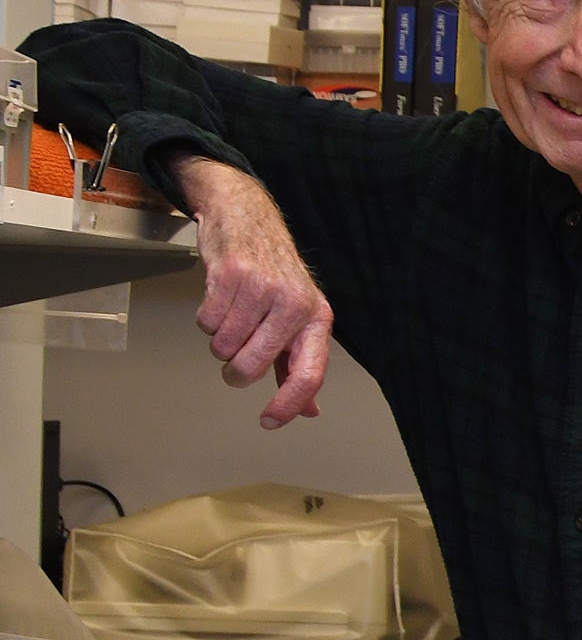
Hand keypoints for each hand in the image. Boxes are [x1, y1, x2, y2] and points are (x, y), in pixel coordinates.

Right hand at [177, 157, 332, 428]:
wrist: (249, 218)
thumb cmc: (275, 274)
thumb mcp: (298, 317)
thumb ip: (298, 365)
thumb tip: (308, 409)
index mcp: (317, 320)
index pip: (309, 374)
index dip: (288, 405)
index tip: (269, 421)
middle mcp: (295, 304)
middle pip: (251, 367)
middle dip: (235, 370)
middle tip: (235, 354)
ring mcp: (263, 288)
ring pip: (223, 346)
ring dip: (220, 339)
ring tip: (233, 312)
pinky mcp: (231, 273)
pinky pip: (206, 322)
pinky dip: (206, 318)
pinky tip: (221, 298)